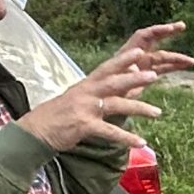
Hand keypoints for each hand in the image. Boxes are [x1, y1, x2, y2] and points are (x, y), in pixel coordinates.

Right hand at [16, 24, 193, 151]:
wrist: (36, 131)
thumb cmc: (59, 115)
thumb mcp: (79, 99)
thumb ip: (98, 93)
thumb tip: (120, 88)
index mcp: (86, 85)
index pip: (107, 68)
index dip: (123, 60)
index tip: (140, 51)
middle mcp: (86, 93)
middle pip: (113, 82)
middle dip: (134, 78)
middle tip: (154, 75)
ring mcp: (85, 109)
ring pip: (116, 105)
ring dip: (138, 108)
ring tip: (158, 112)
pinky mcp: (84, 126)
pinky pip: (110, 132)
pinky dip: (126, 137)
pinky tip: (141, 142)